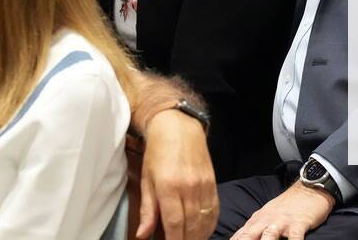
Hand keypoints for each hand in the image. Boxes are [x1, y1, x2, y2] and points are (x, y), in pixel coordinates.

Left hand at [138, 109, 217, 239]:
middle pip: (192, 227)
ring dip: (198, 236)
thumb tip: (142, 235)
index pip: (174, 224)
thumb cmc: (158, 153)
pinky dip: (209, 226)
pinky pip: (214, 211)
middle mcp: (189, 187)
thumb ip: (147, 210)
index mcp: (169, 187)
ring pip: (205, 222)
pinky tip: (202, 232)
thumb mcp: (146, 180)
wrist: (179, 127)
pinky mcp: (213, 183)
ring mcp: (204, 185)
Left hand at [232, 181, 333, 239]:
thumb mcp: (265, 216)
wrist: (308, 188)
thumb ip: (252, 230)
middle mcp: (266, 221)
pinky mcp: (299, 223)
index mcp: (256, 221)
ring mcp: (282, 222)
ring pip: (269, 236)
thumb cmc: (287, 207)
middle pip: (249, 236)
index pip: (239, 237)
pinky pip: (295, 237)